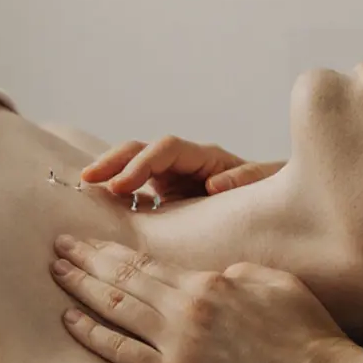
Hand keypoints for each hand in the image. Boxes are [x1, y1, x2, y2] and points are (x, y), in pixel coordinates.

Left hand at [49, 235, 354, 362]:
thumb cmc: (310, 339)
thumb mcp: (276, 285)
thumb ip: (239, 273)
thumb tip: (215, 274)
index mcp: (211, 281)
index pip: (149, 259)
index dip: (114, 247)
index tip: (91, 238)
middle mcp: (188, 306)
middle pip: (124, 276)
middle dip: (87, 258)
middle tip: (57, 243)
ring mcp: (178, 343)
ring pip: (116, 306)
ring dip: (81, 286)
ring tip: (56, 271)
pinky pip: (122, 352)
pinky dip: (92, 333)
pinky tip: (69, 319)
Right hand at [80, 136, 282, 200]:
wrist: (279, 211)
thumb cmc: (274, 194)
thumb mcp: (265, 185)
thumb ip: (244, 180)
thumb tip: (216, 185)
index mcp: (205, 157)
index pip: (165, 149)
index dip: (142, 163)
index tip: (121, 185)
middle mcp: (183, 165)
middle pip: (140, 151)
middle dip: (113, 162)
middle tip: (88, 179)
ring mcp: (171, 182)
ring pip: (132, 170)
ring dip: (108, 177)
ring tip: (83, 191)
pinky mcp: (165, 202)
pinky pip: (135, 196)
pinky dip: (116, 201)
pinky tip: (97, 214)